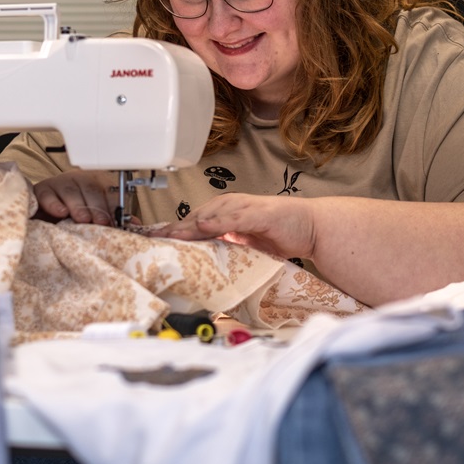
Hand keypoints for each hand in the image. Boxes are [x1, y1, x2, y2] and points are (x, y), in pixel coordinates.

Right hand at [32, 170, 122, 225]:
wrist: (45, 212)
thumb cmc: (75, 213)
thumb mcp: (96, 216)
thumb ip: (115, 219)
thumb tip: (136, 225)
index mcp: (97, 185)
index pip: (109, 192)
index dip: (112, 207)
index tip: (115, 221)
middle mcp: (79, 181)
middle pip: (91, 188)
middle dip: (96, 206)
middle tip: (100, 221)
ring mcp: (60, 184)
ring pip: (71, 190)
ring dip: (78, 205)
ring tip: (82, 219)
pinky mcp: (42, 190)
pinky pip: (47, 194)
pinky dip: (54, 202)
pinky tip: (60, 212)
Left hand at [148, 193, 317, 259]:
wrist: (310, 227)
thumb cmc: (280, 232)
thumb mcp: (244, 242)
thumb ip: (223, 244)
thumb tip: (200, 256)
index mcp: (225, 212)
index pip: (193, 222)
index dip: (173, 230)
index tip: (153, 240)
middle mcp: (231, 207)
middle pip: (196, 218)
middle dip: (174, 228)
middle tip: (153, 239)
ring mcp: (244, 209)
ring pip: (210, 216)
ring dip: (189, 225)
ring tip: (170, 235)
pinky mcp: (258, 215)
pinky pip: (233, 219)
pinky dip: (217, 222)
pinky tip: (203, 227)